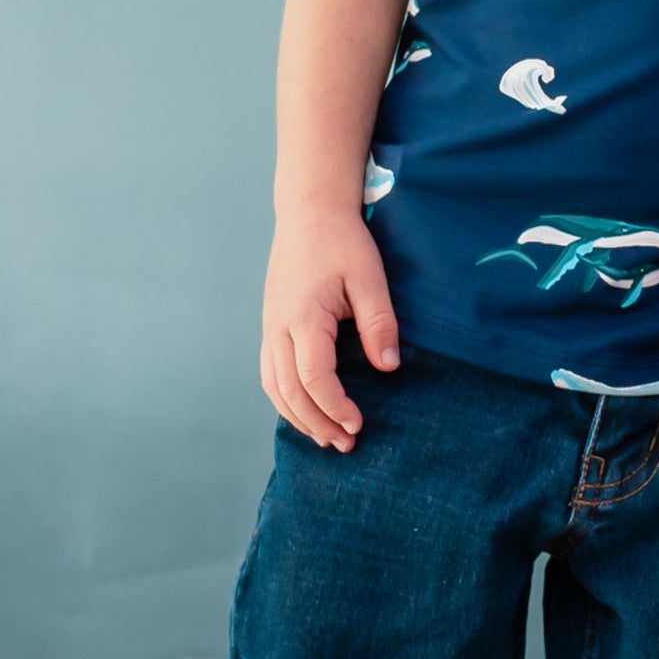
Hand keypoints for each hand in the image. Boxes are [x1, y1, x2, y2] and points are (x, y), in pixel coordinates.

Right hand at [261, 203, 400, 447]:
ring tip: (327, 438)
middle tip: (347, 444)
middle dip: (317, 423)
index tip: (359, 424)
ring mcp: (270, 328)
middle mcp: (278, 328)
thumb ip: (379, 322)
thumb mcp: (369, 278)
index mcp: (303, 318)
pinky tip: (308, 412)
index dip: (334, 408)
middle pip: (288, 391)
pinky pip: (270, 374)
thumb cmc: (342, 243)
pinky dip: (287, 400)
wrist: (309, 214)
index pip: (313, 378)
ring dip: (298, 417)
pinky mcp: (272, 327)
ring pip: (273, 387)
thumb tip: (388, 367)